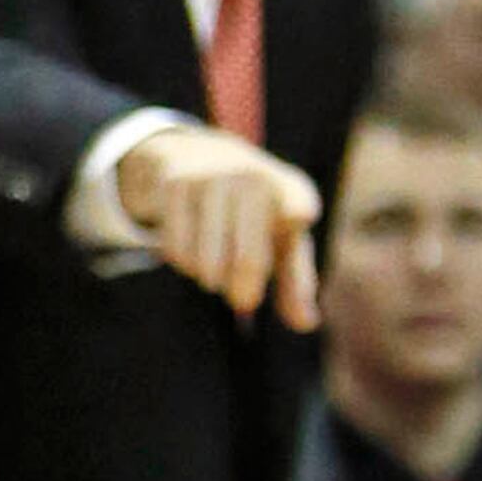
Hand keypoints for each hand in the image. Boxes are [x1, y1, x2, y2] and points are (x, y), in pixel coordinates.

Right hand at [119, 119, 324, 326]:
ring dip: (211, 279)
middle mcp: (253, 177)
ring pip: (207, 262)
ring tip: (216, 272)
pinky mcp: (175, 184)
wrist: (201, 156)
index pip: (296, 201)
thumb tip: (306, 323)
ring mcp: (211, 177)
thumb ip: (296, 283)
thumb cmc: (255, 213)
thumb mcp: (282, 241)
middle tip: (244, 301)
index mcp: (290, 190)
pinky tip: (192, 254)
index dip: (297, 208)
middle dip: (244, 290)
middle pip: (248, 258)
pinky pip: (177, 250)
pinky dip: (184, 264)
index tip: (300, 214)